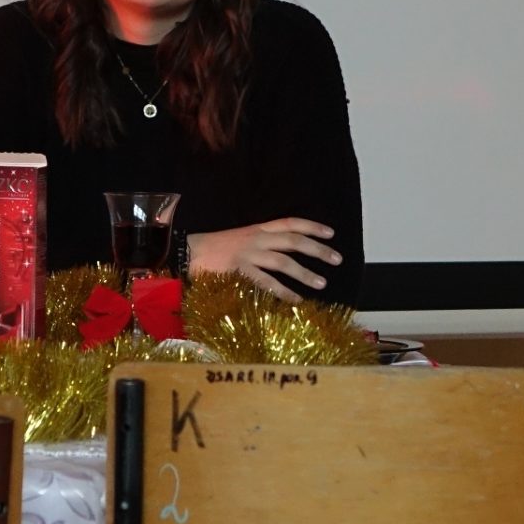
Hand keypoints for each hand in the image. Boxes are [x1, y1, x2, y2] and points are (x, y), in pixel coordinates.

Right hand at [185, 218, 341, 300]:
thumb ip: (261, 244)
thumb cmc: (213, 248)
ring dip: (305, 273)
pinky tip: (296, 300)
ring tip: (322, 282)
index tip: (330, 233)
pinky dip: (284, 292)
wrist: (187, 251)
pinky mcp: (240, 270)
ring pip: (284, 262)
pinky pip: (267, 283)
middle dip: (318, 249)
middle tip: (337, 259)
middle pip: (294, 241)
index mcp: (257, 229)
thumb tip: (283, 254)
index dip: (312, 226)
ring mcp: (249, 254)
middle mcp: (256, 238)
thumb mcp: (241, 239)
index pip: (290, 223)